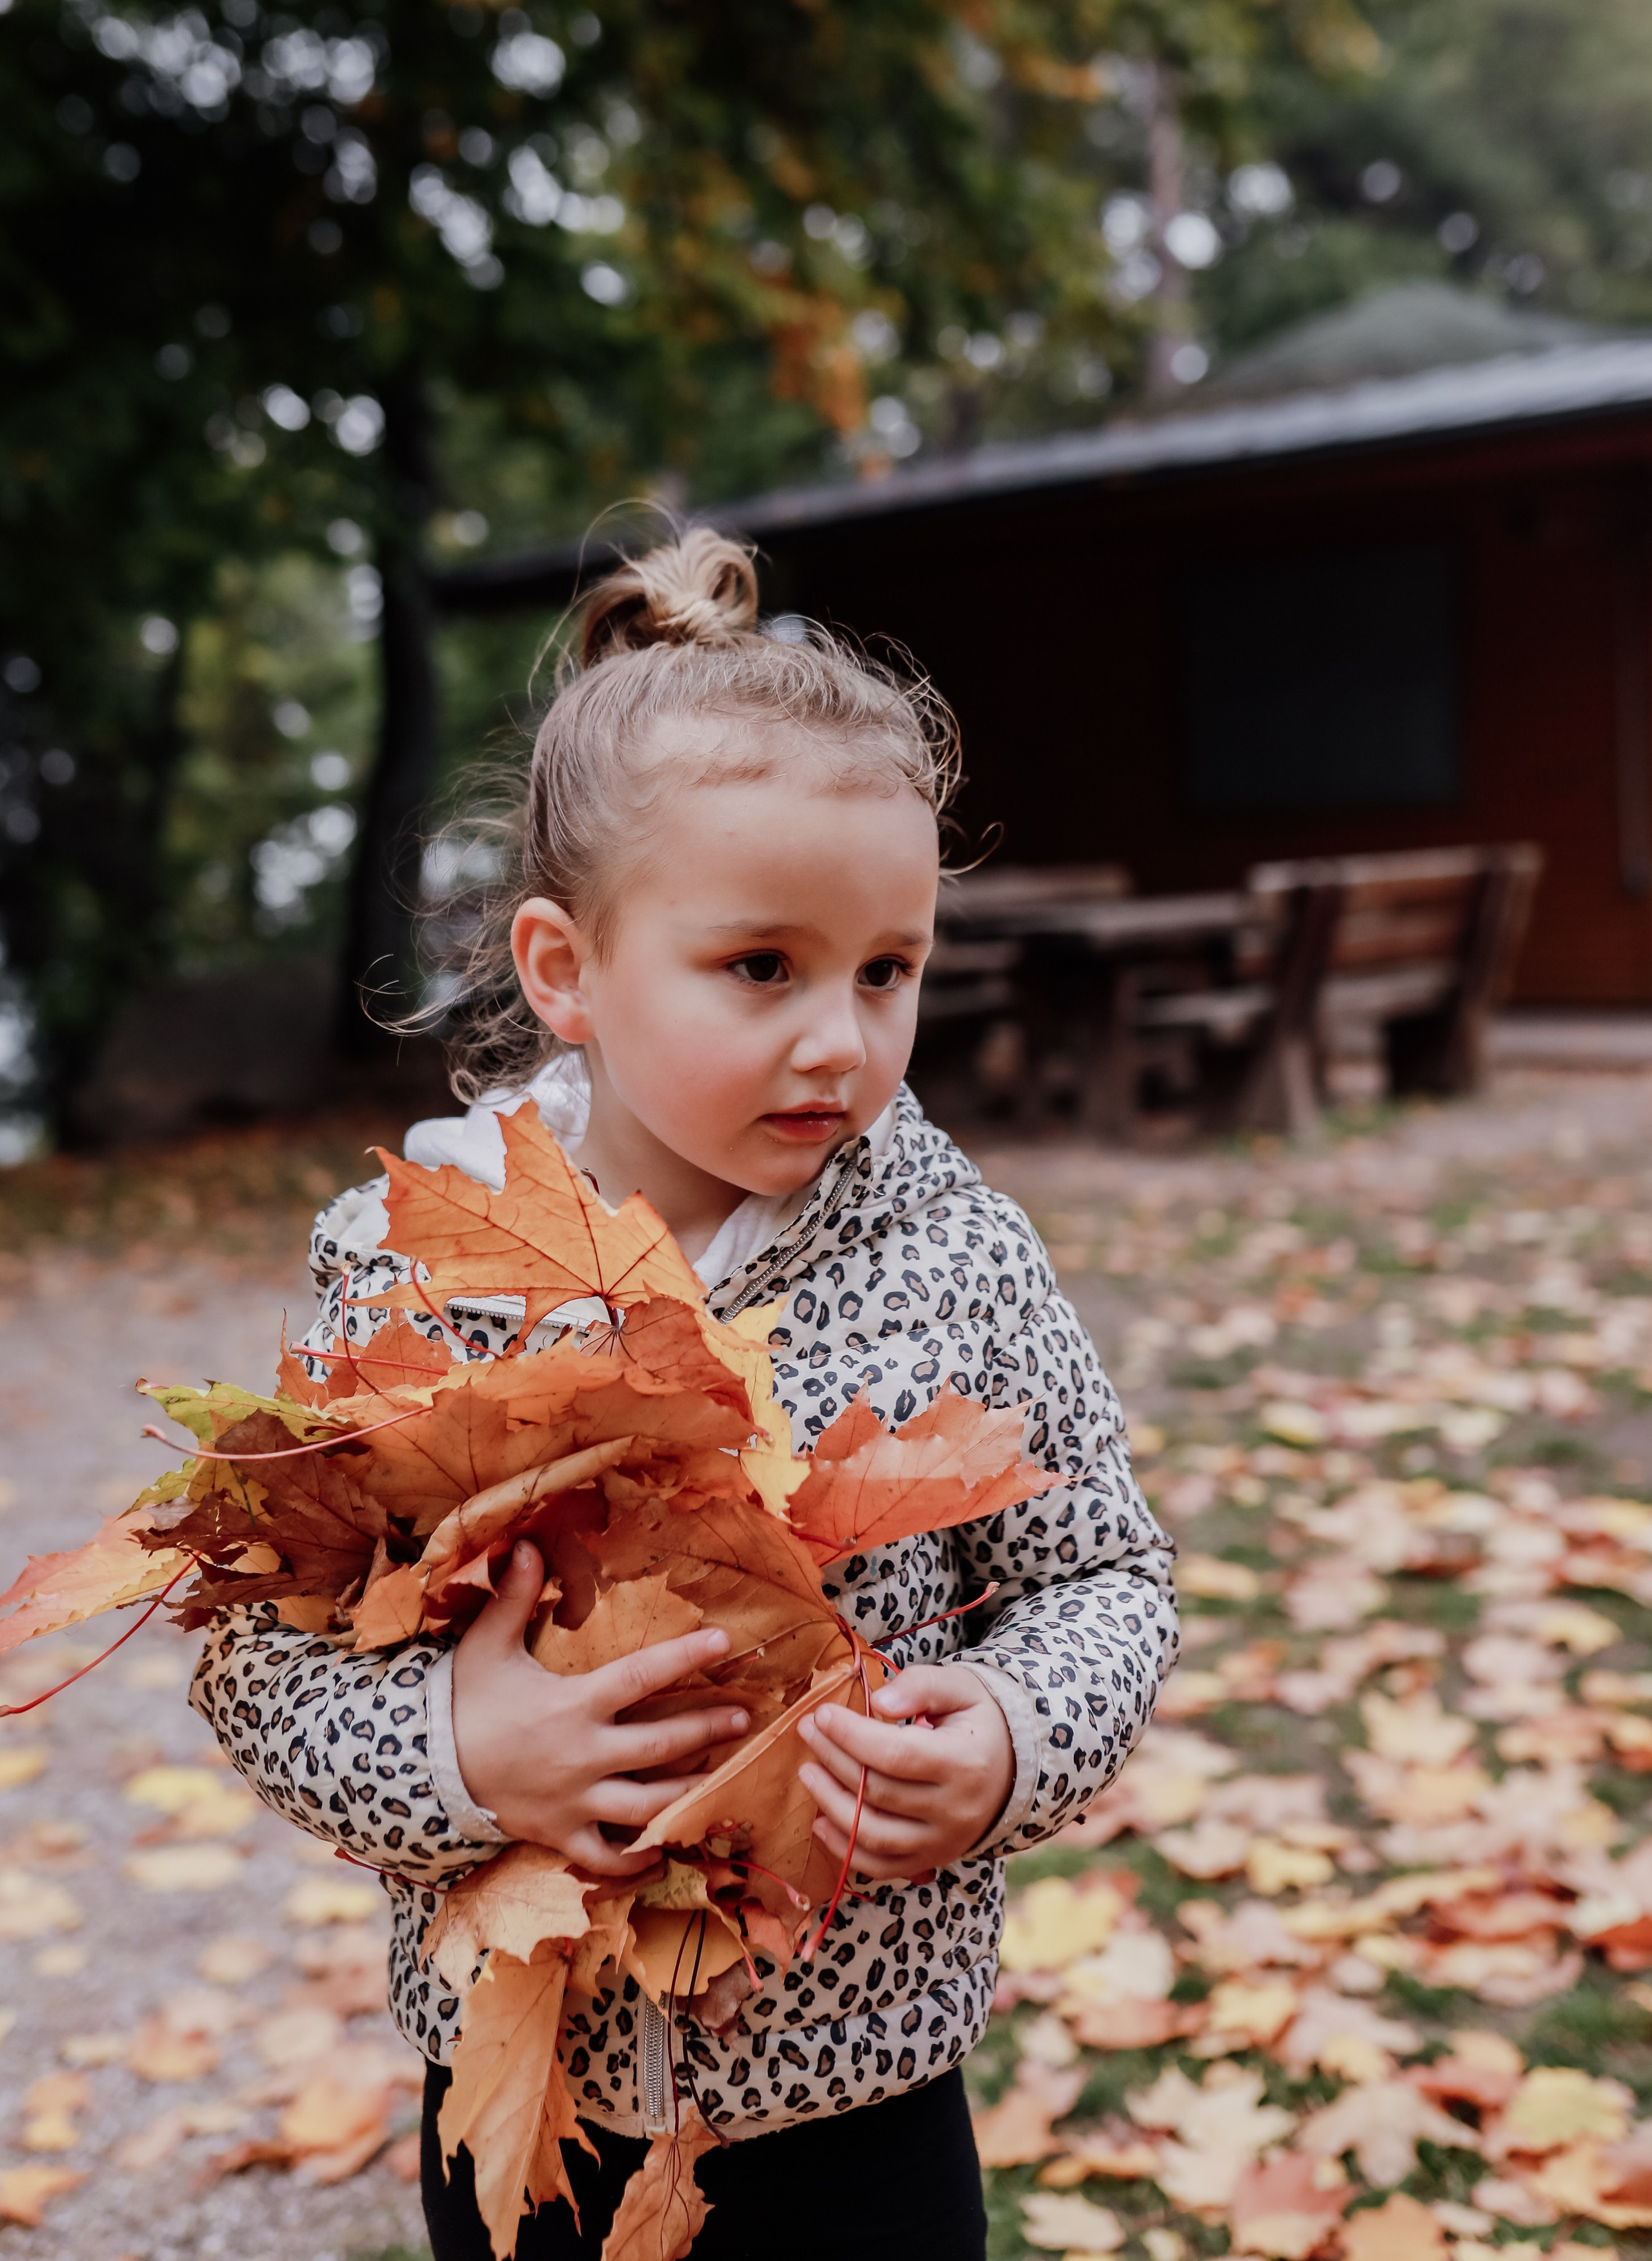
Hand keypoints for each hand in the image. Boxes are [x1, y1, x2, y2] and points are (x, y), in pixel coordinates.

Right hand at [451, 1540, 749, 1874]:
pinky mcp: (560, 1835)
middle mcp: (582, 1755)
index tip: (724, 1642)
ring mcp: (574, 1801)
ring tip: (724, 1779)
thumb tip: (526, 1543)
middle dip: (707, 1730)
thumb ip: (512, 1596)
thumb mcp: (485, 1644)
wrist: (421, 1769)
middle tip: (744, 1718)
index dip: (685, 1658)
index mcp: (572, 1705)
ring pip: (647, 1805)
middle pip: (661, 1746)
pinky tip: (666, 1852)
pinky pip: (608, 1857)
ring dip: (690, 1792)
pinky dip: (638, 1860)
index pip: (641, 1677)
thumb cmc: (460, 1701)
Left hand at [796, 1665, 1013, 1881]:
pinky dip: (845, 1850)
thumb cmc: (978, 1721)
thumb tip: (879, 1701)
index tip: (822, 1713)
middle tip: (808, 1730)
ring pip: (874, 1835)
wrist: (1012, 1769)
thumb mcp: (962, 1688)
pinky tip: (821, 1821)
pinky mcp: (931, 1860)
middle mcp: (956, 1810)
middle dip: (833, 1758)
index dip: (851, 1735)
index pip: (896, 1754)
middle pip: (878, 1792)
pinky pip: (881, 1867)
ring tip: (807, 1772)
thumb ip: (922, 1685)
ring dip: (831, 1804)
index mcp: (965, 1763)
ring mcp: (943, 1842)